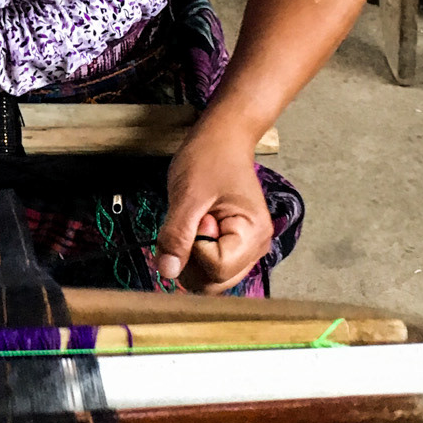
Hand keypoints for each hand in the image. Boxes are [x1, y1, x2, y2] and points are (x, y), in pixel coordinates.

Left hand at [154, 120, 274, 292]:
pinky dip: (195, 254)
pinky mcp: (235, 248)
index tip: (197, 218)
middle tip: (194, 222)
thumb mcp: (188, 195)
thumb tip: (166, 272)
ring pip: (210, 280)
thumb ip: (177, 235)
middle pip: (214, 283)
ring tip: (197, 222)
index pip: (216, 270)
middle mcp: (256, 249)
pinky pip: (209, 268)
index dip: (195, 249)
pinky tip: (198, 228)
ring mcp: (246, 251)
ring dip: (192, 258)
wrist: (223, 139)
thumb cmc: (210, 158)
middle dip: (191, 260)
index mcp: (253, 235)